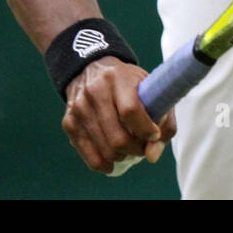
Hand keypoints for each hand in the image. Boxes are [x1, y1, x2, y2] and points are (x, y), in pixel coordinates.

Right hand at [61, 56, 176, 173]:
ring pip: (105, 150)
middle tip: (143, 146)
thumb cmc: (129, 83)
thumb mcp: (151, 90)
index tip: (155, 134)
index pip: (130, 110)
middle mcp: (95, 91)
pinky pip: (88, 155)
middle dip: (136, 149)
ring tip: (129, 149)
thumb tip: (152, 156)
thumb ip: (164, 121)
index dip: (146, 129)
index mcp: (118, 78)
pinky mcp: (69, 122)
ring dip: (122, 156)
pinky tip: (113, 161)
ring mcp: (79, 108)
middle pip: (118, 137)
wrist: (92, 68)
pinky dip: (104, 164)